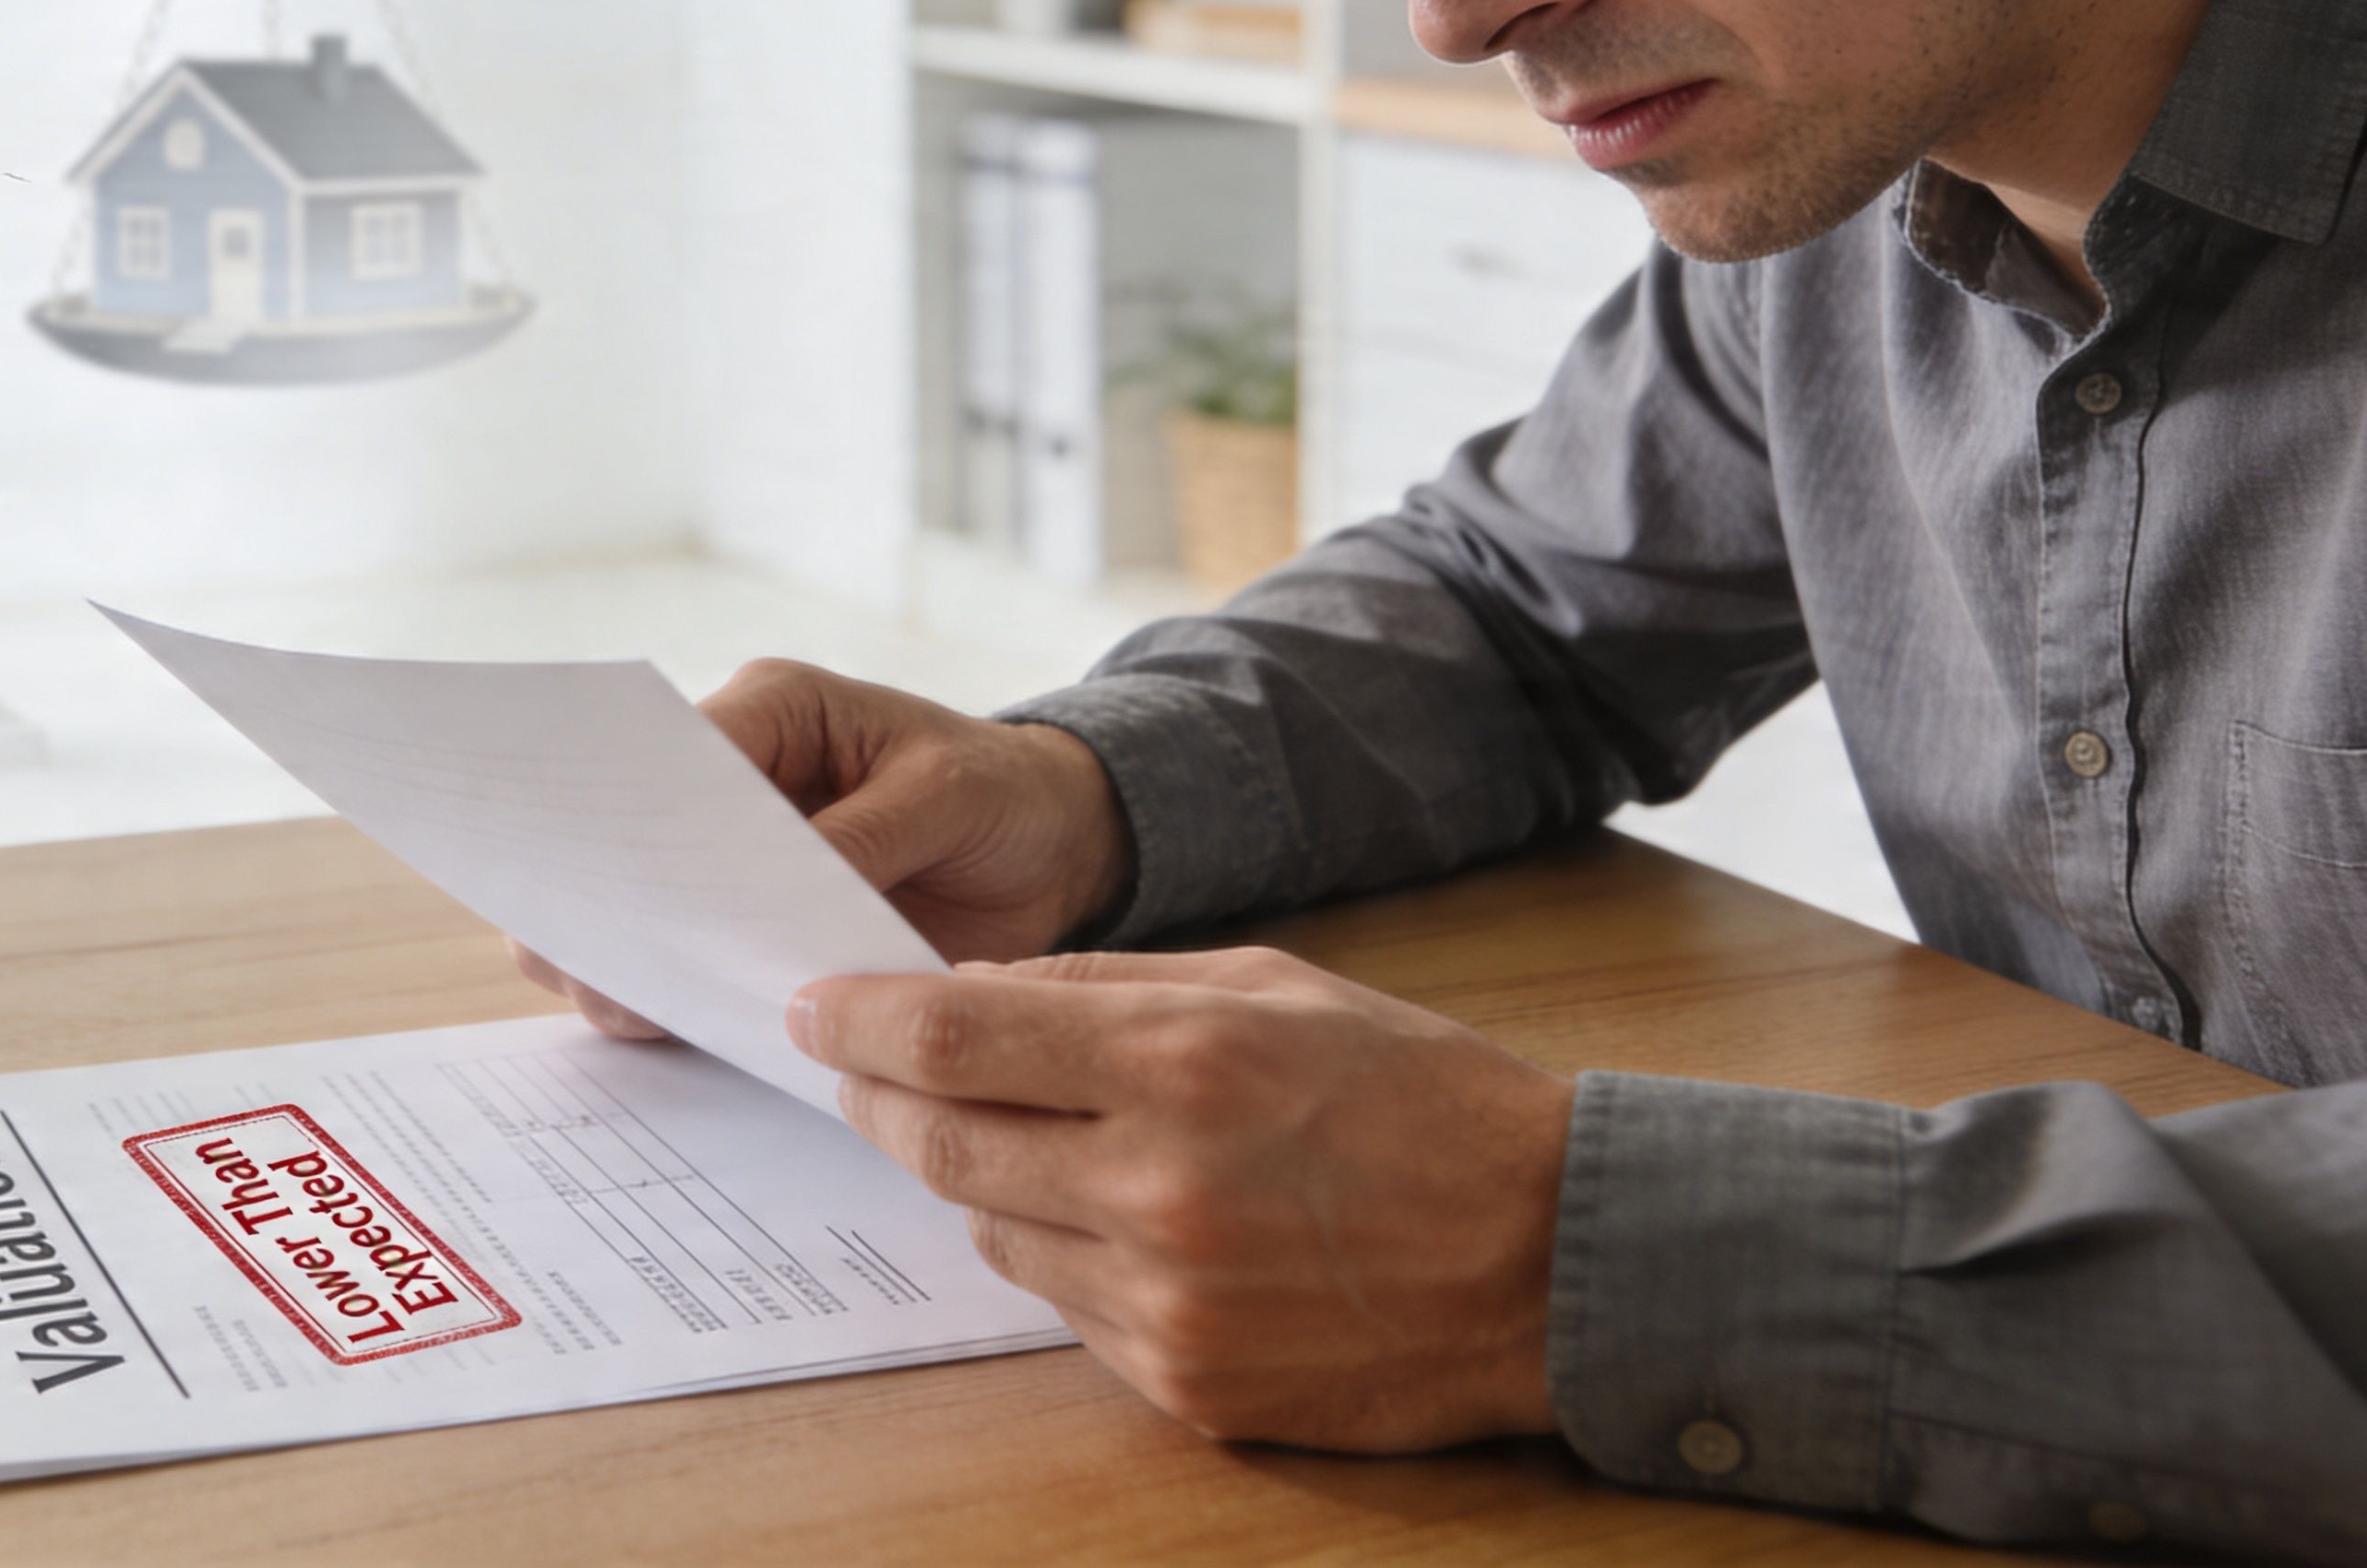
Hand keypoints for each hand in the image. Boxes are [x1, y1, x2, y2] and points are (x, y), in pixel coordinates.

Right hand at [512, 658, 1132, 1039]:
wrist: (1053, 850)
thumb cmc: (999, 792)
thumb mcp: (946, 796)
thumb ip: (861, 839)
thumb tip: (767, 901)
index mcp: (772, 710)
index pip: (675, 754)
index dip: (638, 812)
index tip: (620, 874)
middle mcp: (738, 779)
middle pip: (643, 833)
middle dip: (618, 893)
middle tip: (596, 954)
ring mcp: (742, 860)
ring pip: (654, 904)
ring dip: (637, 952)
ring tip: (619, 1003)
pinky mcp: (759, 926)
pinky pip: (699, 960)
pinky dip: (683, 995)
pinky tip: (665, 1027)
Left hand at [792, 948, 1570, 1450]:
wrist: (1551, 1258)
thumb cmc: (1421, 1101)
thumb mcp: (1274, 986)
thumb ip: (1109, 988)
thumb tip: (972, 994)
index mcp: (1183, 1063)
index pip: (953, 1039)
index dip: (861, 1023)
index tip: (815, 1008)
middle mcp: (1160, 1187)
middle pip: (943, 1141)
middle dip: (881, 1098)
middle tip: (858, 1069)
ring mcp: (1167, 1298)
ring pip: (990, 1227)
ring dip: (980, 1175)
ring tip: (1027, 1136)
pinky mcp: (1185, 1379)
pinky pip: (1061, 1305)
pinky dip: (1061, 1253)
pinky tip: (1114, 1218)